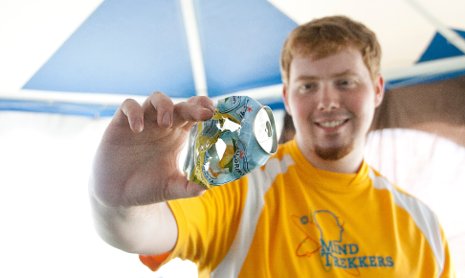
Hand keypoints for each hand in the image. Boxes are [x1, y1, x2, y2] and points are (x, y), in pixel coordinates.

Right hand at [91, 92, 214, 206]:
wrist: (117, 195)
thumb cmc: (147, 187)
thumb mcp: (170, 188)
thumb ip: (187, 188)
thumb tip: (206, 188)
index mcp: (177, 134)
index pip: (194, 113)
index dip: (203, 108)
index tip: (213, 112)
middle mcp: (161, 124)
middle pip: (179, 105)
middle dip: (192, 107)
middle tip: (202, 115)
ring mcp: (142, 121)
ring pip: (155, 98)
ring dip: (164, 105)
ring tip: (165, 123)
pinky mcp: (121, 124)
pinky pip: (128, 106)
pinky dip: (134, 113)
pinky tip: (137, 129)